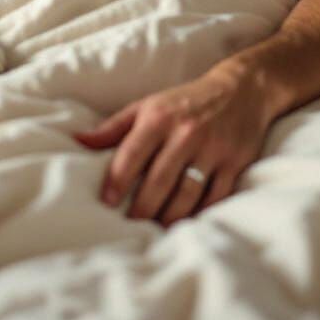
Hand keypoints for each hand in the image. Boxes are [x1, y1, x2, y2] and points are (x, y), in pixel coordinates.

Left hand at [72, 63, 271, 226]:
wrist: (241, 89)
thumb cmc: (184, 101)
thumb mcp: (147, 106)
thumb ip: (113, 127)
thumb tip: (78, 140)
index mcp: (159, 118)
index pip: (132, 153)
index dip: (117, 181)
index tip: (107, 203)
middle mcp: (185, 133)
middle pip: (159, 180)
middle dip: (143, 208)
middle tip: (130, 226)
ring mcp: (212, 150)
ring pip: (187, 194)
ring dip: (169, 217)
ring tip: (155, 230)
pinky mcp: (234, 163)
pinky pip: (215, 198)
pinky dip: (199, 214)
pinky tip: (186, 224)